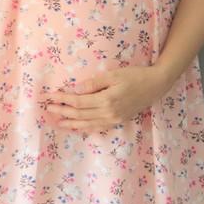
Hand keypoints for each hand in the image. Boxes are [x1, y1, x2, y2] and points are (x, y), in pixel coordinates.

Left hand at [45, 64, 173, 132]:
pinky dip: (84, 128)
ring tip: (57, 121)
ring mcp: (113, 119)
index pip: (78, 101)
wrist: (155, 86)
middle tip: (48, 108)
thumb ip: (94, 83)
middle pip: (79, 114)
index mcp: (106, 100)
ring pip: (86, 124)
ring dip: (70, 123)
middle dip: (62, 111)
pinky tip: (75, 127)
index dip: (62, 99)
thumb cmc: (135, 76)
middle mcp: (108, 113)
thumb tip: (76, 90)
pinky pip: (97, 128)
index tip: (50, 95)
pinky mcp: (117, 121)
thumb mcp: (114, 74)